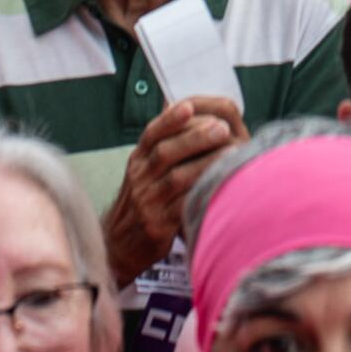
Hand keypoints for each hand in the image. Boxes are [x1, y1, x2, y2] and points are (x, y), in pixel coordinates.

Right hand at [102, 96, 248, 285]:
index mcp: (137, 159)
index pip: (151, 134)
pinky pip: (182, 207)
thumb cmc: (143, 198)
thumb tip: (190, 107)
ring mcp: (146, 203)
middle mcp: (139, 178)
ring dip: (206, 163)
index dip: (170, 119)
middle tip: (223, 128)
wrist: (119, 244)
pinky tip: (221, 184)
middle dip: (196, 138)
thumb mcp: (144, 169)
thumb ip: (163, 143)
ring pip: (177, 178)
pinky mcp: (157, 226)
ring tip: (231, 152)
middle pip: (165, 152)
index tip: (190, 106)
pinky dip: (202, 193)